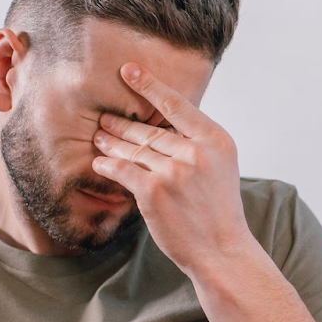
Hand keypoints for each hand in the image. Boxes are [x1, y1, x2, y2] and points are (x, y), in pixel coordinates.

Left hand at [91, 63, 256, 277]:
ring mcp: (174, 171)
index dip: (150, 85)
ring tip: (99, 139)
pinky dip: (108, 167)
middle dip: (123, 125)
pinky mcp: (154, 191)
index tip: (128, 70)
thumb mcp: (221, 168)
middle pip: (150, 132)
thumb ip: (197, 144)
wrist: (222, 251)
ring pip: (134, 151)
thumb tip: (164, 127)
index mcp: (216, 140)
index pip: (177, 105)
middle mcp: (196, 151)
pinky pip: (123, 171)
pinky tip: (100, 164)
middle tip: (105, 119)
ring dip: (112, 144)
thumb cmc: (219, 211)